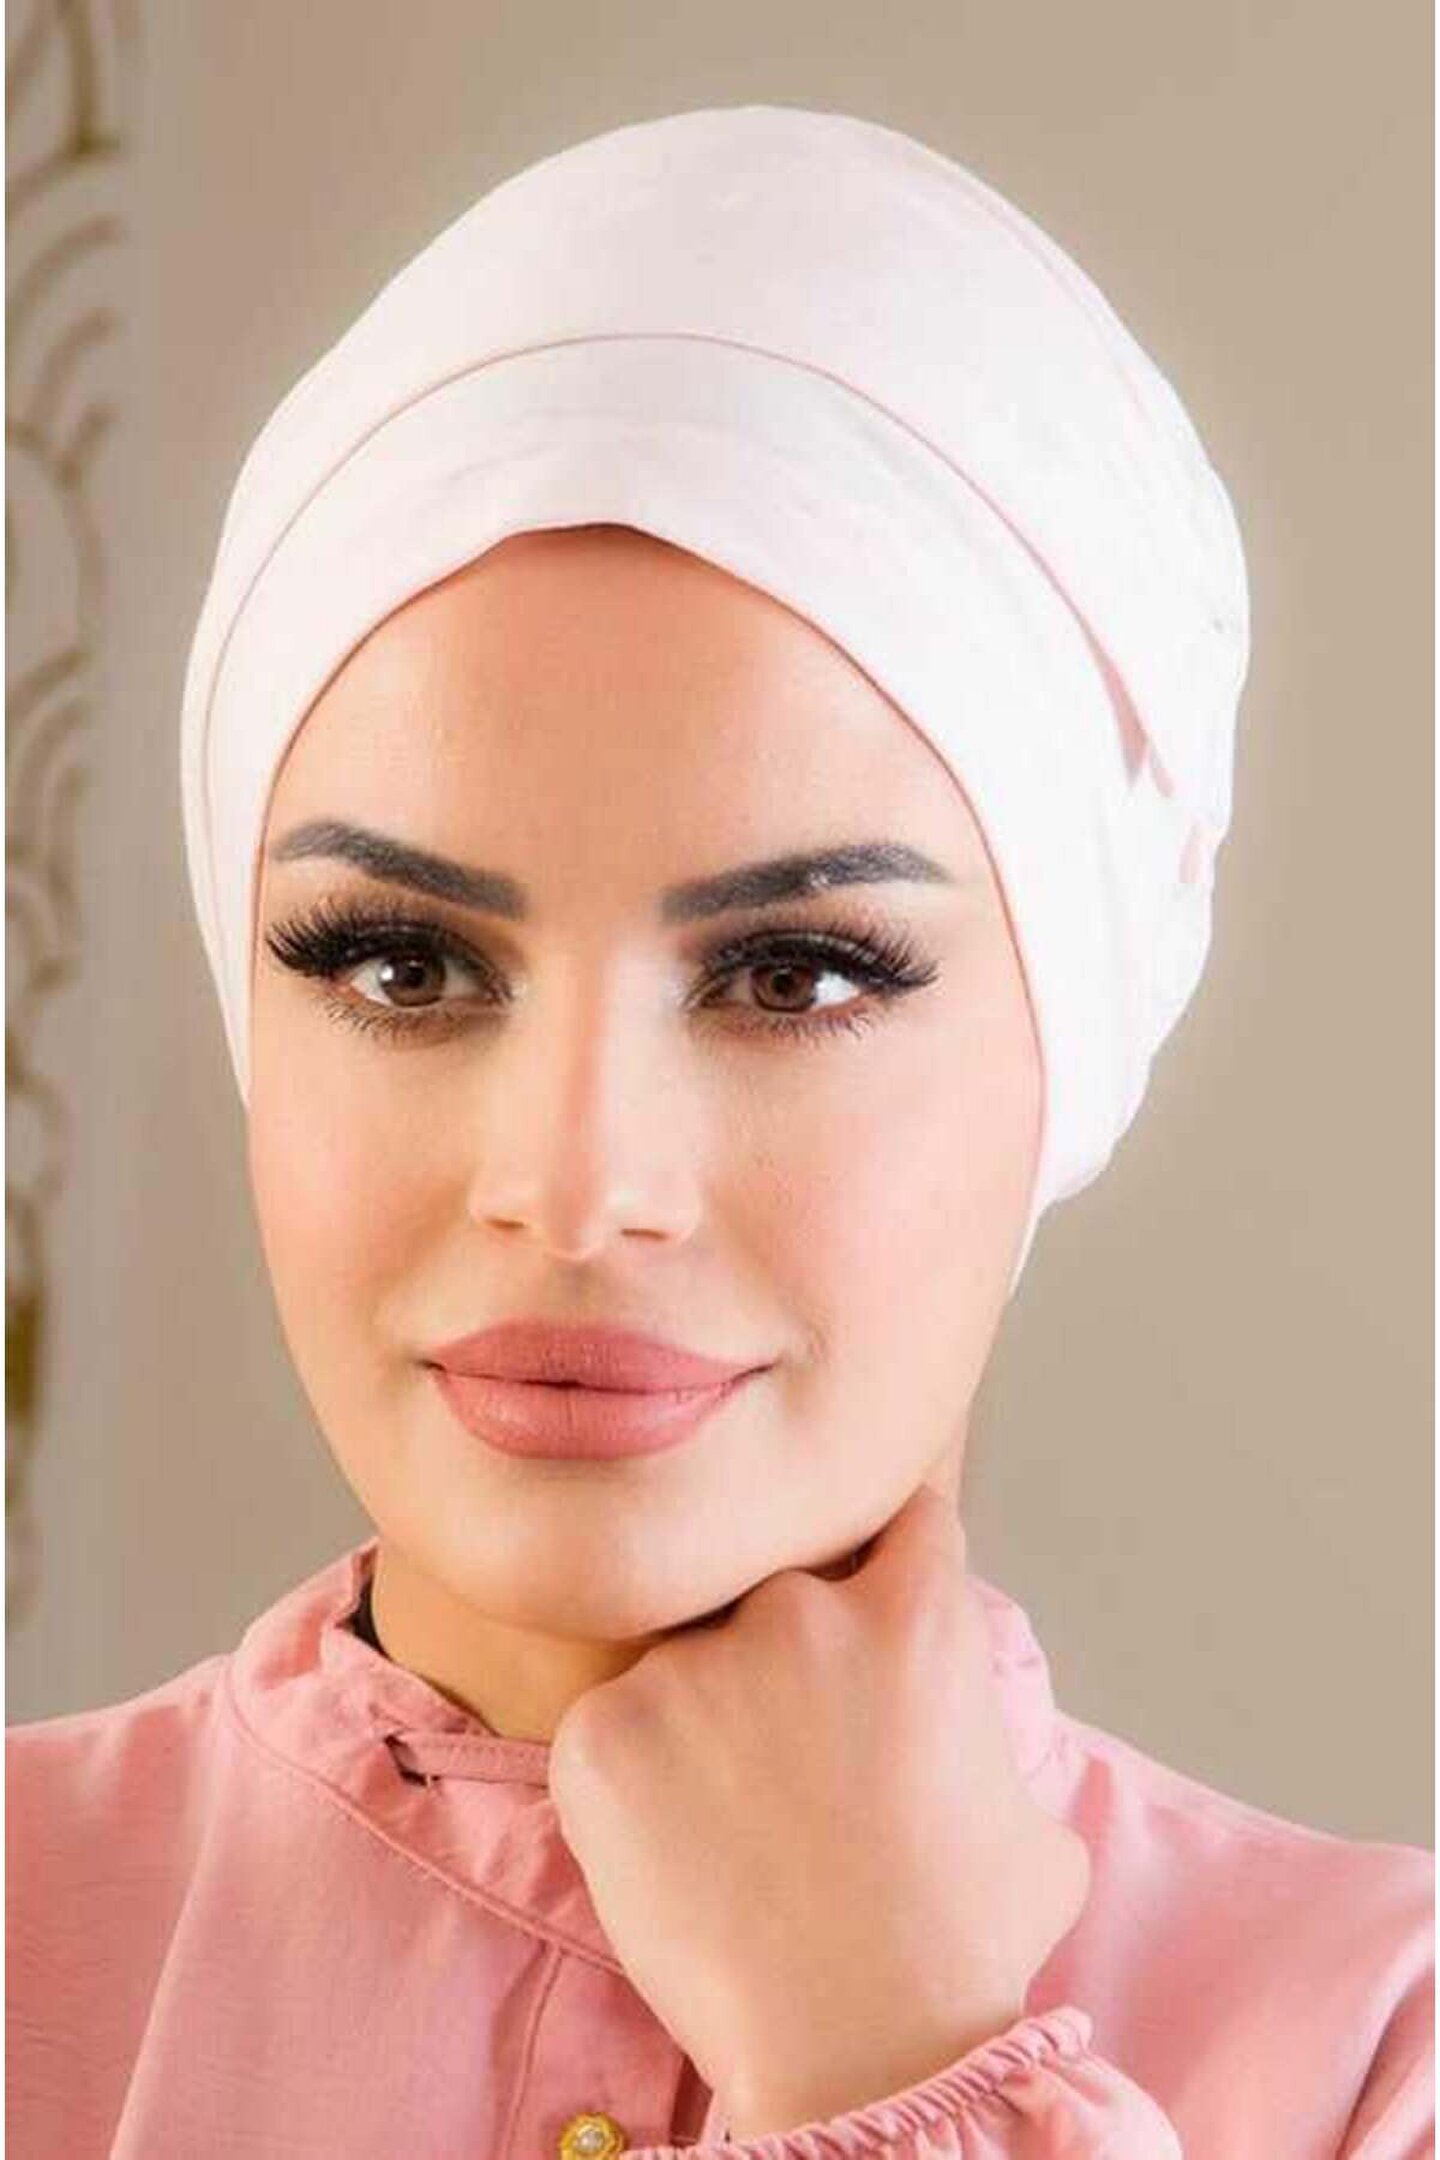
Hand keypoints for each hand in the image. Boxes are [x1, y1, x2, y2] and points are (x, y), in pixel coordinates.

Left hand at [546, 1481, 1091, 2137]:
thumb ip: (980, 1737)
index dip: (888, 1561)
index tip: (872, 1600)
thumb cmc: (963, 1952)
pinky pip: (610, 1728)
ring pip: (686, 1660)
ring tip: (729, 1825)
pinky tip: (673, 1852)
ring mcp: (691, 1664)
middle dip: (785, 1650)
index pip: (900, 1521)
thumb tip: (955, 1735)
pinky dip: (632, 1780)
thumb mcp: (1032, 1820)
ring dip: (701, 1715)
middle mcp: (798, 1610)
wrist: (858, 2054)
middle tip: (789, 1754)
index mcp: (913, 1614)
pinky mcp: (603, 1731)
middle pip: (777, 1589)